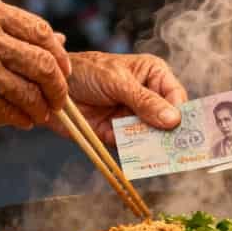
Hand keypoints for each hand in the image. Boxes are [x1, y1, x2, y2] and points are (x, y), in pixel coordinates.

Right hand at [0, 0, 70, 135]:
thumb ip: (2, 30)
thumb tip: (56, 41)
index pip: (40, 31)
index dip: (58, 54)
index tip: (62, 69)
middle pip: (44, 63)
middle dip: (58, 86)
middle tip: (58, 98)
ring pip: (30, 92)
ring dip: (41, 107)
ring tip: (38, 113)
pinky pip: (10, 112)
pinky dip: (20, 118)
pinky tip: (19, 120)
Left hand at [51, 52, 187, 143]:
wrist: (51, 88)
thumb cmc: (86, 72)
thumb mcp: (117, 82)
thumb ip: (145, 101)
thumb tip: (173, 119)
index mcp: (153, 76)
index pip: (176, 95)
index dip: (180, 112)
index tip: (180, 128)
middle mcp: (148, 97)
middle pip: (168, 120)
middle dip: (170, 133)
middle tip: (177, 148)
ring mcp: (133, 118)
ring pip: (152, 136)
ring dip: (153, 146)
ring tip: (159, 156)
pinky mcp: (119, 135)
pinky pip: (133, 148)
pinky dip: (135, 153)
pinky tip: (139, 158)